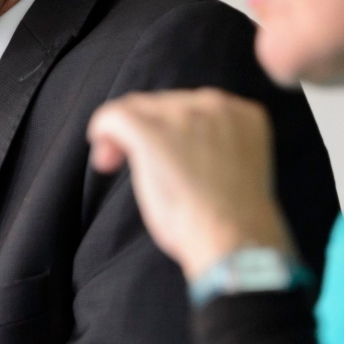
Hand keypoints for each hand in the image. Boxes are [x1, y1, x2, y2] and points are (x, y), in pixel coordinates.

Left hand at [86, 89, 293, 278]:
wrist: (234, 238)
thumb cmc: (234, 221)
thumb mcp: (236, 168)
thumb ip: (214, 146)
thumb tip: (178, 149)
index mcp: (241, 114)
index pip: (193, 106)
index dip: (170, 128)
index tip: (164, 156)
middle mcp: (214, 105)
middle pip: (164, 104)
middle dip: (148, 129)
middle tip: (138, 165)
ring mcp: (182, 114)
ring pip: (138, 108)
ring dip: (125, 133)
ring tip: (116, 164)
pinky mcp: (149, 130)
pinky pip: (113, 116)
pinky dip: (103, 131)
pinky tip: (104, 158)